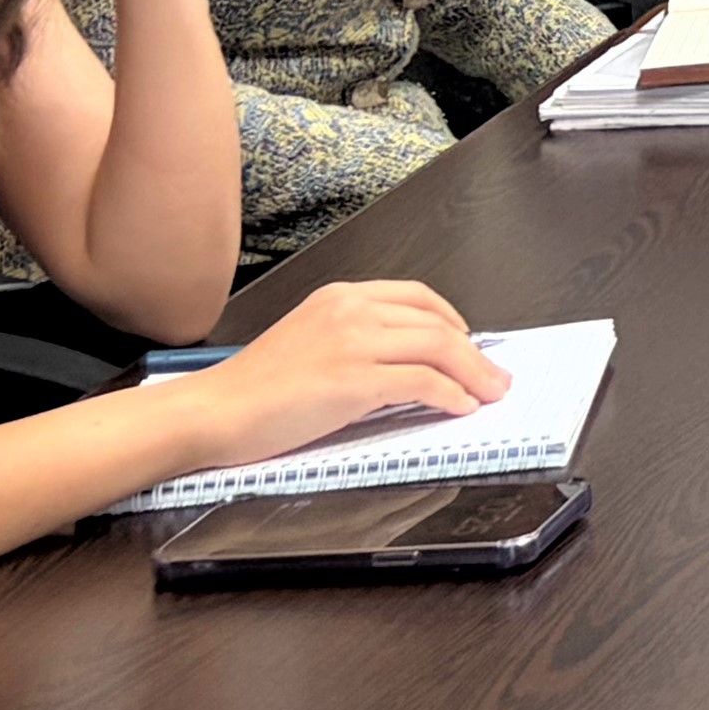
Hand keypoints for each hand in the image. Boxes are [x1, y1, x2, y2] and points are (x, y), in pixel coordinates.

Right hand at [158, 281, 500, 477]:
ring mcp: (353, 343)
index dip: (452, 320)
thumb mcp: (308, 342)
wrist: (213, 411)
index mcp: (340, 297)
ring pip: (438, 348)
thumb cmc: (253, 389)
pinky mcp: (354, 380)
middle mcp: (351, 311)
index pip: (416, 297)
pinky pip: (422, 382)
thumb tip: (405, 363)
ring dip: (474, 374)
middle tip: (495, 376)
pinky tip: (459, 407)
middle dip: (475, 352)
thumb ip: (354, 340)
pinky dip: (450, 395)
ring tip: (489, 394)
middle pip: (436, 323)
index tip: (470, 342)